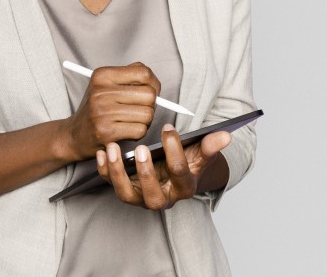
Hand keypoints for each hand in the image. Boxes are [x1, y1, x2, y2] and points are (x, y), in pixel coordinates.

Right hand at [63, 62, 160, 161]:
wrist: (74, 135)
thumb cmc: (96, 109)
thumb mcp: (105, 85)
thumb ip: (129, 76)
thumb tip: (154, 82)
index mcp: (102, 75)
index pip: (143, 73)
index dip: (154, 83)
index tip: (152, 91)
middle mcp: (101, 92)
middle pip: (149, 95)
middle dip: (151, 104)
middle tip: (141, 109)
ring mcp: (103, 112)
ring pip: (147, 114)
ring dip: (145, 121)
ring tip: (132, 121)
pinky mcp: (106, 132)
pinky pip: (140, 130)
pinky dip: (139, 132)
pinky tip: (127, 131)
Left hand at [96, 123, 231, 209]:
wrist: (171, 173)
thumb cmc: (186, 161)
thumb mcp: (199, 154)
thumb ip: (209, 145)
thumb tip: (226, 135)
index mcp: (183, 188)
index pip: (180, 174)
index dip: (175, 150)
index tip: (168, 128)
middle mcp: (162, 198)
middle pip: (153, 197)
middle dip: (146, 174)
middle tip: (141, 149)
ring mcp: (141, 197)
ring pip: (126, 195)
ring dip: (117, 173)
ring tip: (112, 149)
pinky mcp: (125, 189)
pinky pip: (110, 184)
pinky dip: (103, 170)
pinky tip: (101, 152)